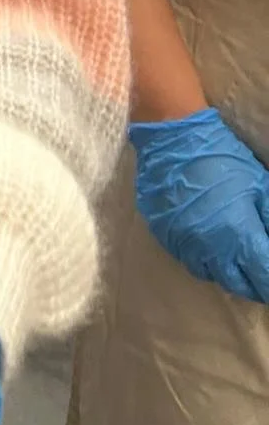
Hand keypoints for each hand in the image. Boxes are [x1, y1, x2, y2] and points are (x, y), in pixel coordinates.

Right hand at [130, 108, 268, 301]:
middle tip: (260, 269)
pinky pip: (190, 260)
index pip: (264, 278)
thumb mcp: (259, 185)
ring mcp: (184, 245)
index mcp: (238, 235)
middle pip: (239, 284)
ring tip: (237, 258)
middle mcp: (210, 249)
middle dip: (254, 282)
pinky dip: (205, 259)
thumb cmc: (222, 157)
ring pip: (213, 275)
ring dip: (229, 272)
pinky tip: (211, 244)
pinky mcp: (165, 237)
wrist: (171, 139)